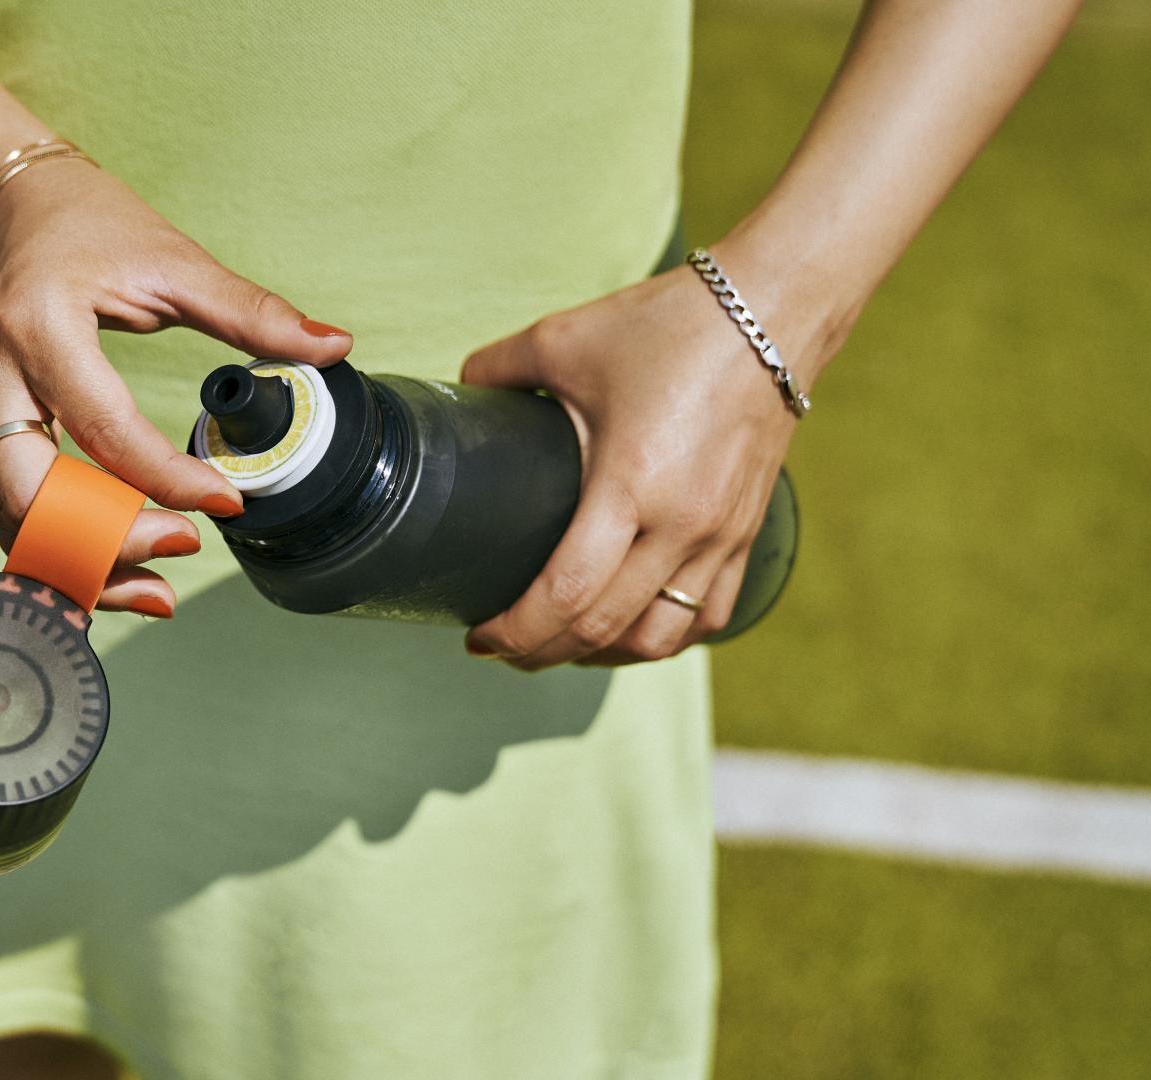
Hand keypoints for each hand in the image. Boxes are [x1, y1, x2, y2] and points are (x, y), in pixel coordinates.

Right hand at [0, 159, 352, 615]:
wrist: (4, 199)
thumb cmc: (86, 221)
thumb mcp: (172, 257)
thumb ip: (251, 311)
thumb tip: (332, 345)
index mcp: (40, 325)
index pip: (105, 429)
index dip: (169, 480)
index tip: (229, 501)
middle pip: (34, 496)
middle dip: (109, 544)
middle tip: (185, 549)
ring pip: (11, 517)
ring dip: (79, 565)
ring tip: (153, 590)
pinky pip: (7, 506)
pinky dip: (57, 546)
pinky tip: (114, 566)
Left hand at [459, 241, 829, 667]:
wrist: (774, 310)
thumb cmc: (670, 324)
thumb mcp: (563, 338)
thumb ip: (499, 369)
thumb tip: (460, 392)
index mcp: (630, 485)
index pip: (567, 595)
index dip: (516, 631)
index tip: (480, 636)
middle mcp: (681, 524)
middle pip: (604, 631)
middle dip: (543, 653)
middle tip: (502, 649)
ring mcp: (721, 535)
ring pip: (661, 638)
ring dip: (603, 655)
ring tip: (560, 646)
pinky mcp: (746, 531)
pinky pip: (707, 615)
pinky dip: (663, 636)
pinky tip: (629, 630)